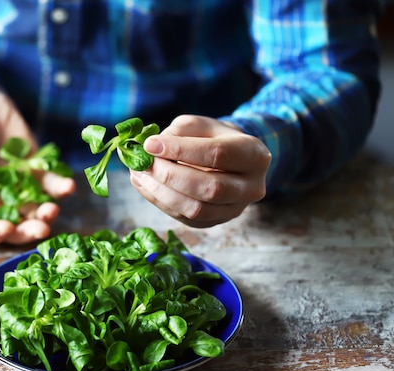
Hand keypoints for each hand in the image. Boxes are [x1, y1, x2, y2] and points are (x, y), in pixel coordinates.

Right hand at [0, 77, 74, 246]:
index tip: (5, 228)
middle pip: (12, 228)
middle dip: (26, 232)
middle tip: (41, 228)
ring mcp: (17, 187)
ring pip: (34, 211)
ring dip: (46, 215)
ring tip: (52, 209)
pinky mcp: (35, 170)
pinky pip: (50, 185)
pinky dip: (60, 188)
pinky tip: (68, 186)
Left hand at [130, 115, 270, 227]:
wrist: (228, 161)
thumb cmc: (213, 138)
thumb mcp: (200, 125)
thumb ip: (179, 132)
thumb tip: (152, 148)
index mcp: (254, 155)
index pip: (216, 154)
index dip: (181, 150)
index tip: (150, 144)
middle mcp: (252, 187)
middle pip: (210, 187)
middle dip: (171, 176)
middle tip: (145, 163)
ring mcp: (235, 209)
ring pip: (197, 209)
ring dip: (161, 193)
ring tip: (139, 175)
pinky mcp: (216, 222)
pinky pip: (186, 218)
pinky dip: (160, 203)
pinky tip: (145, 186)